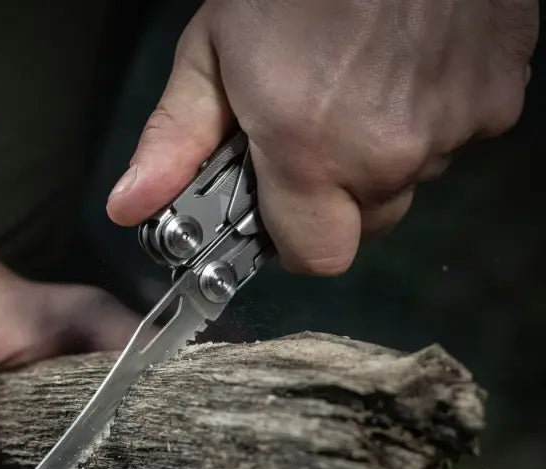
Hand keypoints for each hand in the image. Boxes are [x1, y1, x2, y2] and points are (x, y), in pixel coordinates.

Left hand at [107, 0, 537, 273]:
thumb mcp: (213, 51)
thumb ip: (174, 141)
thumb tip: (128, 209)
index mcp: (310, 154)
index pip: (317, 258)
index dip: (296, 240)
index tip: (282, 208)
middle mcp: (387, 156)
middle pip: (366, 223)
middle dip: (341, 196)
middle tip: (321, 132)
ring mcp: (455, 128)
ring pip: (413, 179)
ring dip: (387, 151)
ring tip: (365, 81)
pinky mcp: (499, 96)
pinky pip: (460, 136)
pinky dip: (434, 114)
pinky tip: (413, 62)